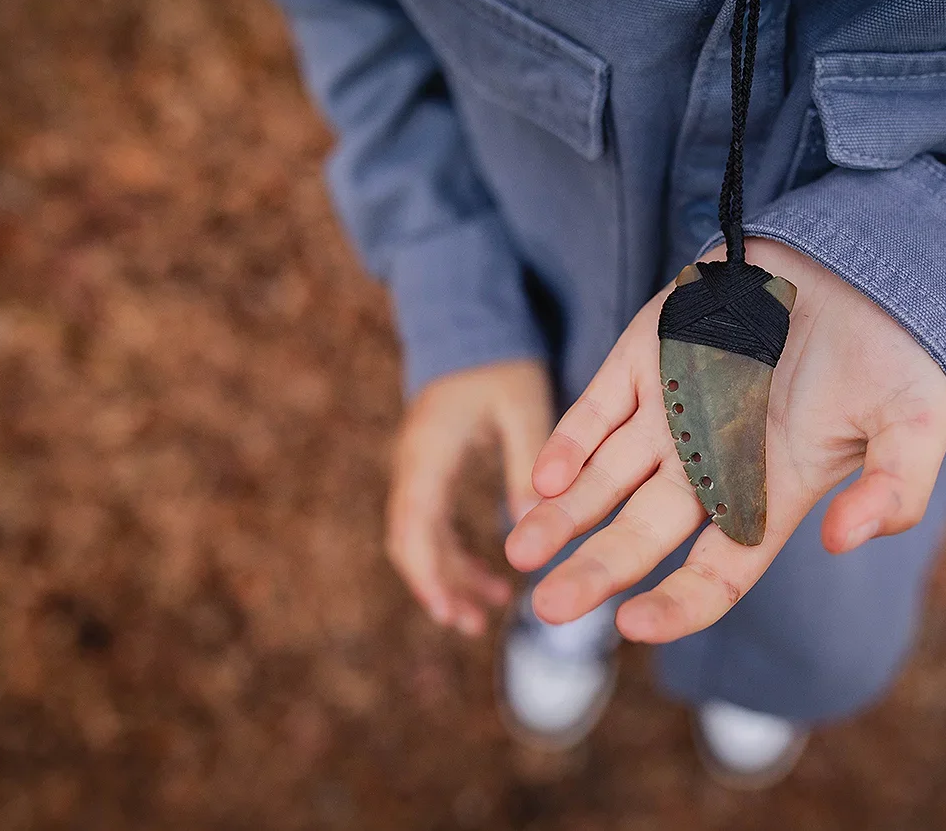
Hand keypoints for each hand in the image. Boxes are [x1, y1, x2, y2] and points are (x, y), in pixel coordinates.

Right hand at [387, 359, 552, 635]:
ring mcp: (418, 466)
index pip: (416, 527)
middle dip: (436, 586)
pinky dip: (452, 554)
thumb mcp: (524, 406)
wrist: (471, 322)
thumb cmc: (501, 360)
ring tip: (485, 612)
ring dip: (446, 575)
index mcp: (430, 452)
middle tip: (471, 624)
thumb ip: (530, 461)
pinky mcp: (431, 468)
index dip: (430, 575)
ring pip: (419, 536)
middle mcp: (413, 463)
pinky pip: (431, 522)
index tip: (451, 612)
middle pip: (409, 541)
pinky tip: (487, 576)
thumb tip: (536, 524)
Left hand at [505, 239, 945, 643]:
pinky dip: (570, 441)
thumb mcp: (916, 422)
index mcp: (769, 494)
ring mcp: (673, 411)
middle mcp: (710, 464)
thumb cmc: (894, 350)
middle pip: (643, 534)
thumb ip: (896, 488)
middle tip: (546, 606)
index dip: (677, 605)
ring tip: (520, 550)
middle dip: (595, 572)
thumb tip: (844, 540)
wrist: (861, 262)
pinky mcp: (646, 358)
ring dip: (562, 515)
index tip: (633, 624)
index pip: (715, 571)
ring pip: (604, 478)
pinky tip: (544, 477)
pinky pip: (599, 409)